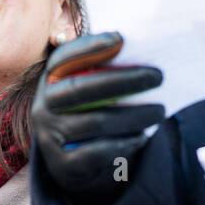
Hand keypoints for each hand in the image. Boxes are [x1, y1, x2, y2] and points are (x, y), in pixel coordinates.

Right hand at [32, 31, 164, 204]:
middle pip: (80, 89)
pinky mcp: (62, 166)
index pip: (63, 59)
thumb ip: (104, 72)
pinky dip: (123, 143)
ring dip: (132, 115)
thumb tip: (142, 52)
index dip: (89, 48)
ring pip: (94, 122)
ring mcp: (50, 137)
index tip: (120, 39)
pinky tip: (142, 137)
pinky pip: (96, 153)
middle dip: (122, 80)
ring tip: (160, 111)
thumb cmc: (90, 115)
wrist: (74, 165)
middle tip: (158, 76)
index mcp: (50, 82)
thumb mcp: (89, 91)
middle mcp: (43, 107)